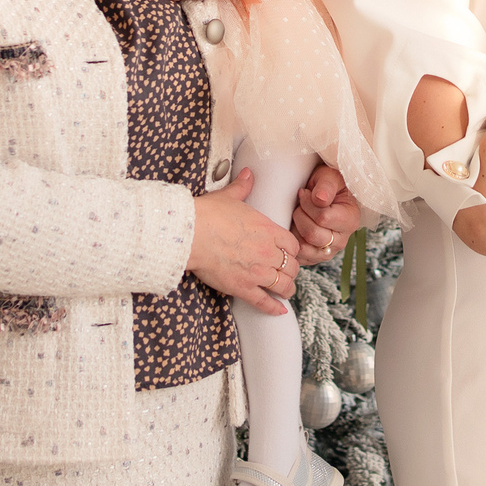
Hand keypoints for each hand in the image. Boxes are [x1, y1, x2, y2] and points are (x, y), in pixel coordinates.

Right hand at [187, 169, 301, 313]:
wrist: (191, 233)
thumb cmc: (208, 214)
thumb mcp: (229, 196)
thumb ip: (243, 186)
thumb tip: (248, 173)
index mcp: (268, 229)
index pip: (293, 244)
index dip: (293, 250)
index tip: (289, 254)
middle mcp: (268, 252)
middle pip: (292, 266)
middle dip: (291, 271)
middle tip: (287, 273)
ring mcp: (257, 272)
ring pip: (284, 285)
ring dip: (287, 289)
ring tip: (285, 291)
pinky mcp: (242, 288)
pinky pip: (265, 302)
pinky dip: (274, 308)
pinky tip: (280, 311)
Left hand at [291, 162, 363, 261]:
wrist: (322, 195)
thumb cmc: (327, 184)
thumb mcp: (330, 177)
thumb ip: (326, 186)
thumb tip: (320, 199)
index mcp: (350, 220)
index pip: (323, 218)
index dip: (308, 204)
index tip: (305, 193)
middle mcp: (342, 240)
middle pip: (312, 234)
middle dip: (300, 215)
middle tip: (299, 204)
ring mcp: (328, 252)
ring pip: (303, 246)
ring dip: (294, 228)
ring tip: (298, 215)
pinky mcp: (314, 258)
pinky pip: (297, 254)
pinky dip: (292, 240)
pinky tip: (295, 226)